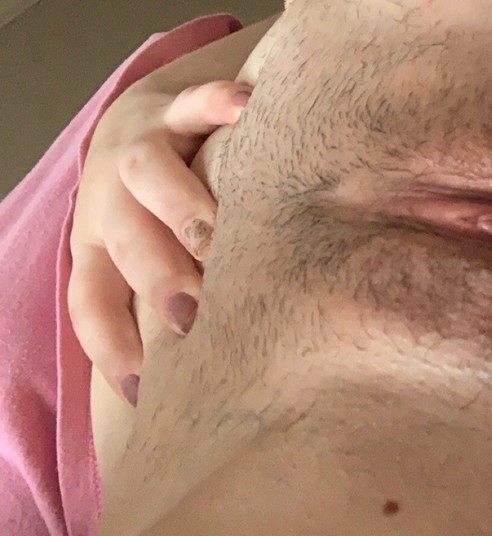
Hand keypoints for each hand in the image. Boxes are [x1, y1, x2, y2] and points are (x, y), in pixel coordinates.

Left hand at [69, 80, 250, 405]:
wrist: (149, 115)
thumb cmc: (161, 210)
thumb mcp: (151, 256)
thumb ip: (172, 304)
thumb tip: (211, 381)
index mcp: (98, 246)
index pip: (93, 301)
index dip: (112, 346)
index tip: (146, 390)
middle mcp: (110, 200)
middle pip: (124, 240)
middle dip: (156, 280)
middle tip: (192, 315)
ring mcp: (140, 148)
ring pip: (145, 172)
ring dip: (177, 205)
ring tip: (214, 235)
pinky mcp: (175, 106)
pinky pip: (194, 103)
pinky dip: (215, 105)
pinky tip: (247, 111)